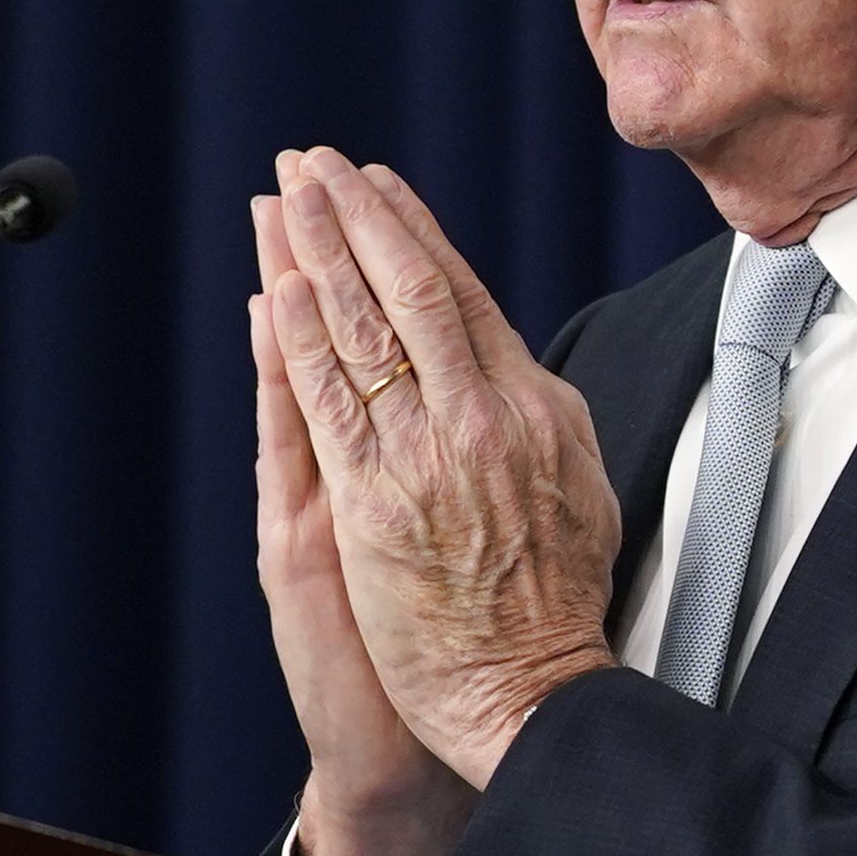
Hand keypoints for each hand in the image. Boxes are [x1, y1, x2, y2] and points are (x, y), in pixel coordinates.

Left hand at [256, 149, 624, 810]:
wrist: (532, 694)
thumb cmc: (555, 608)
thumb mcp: (578, 493)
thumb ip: (536, 428)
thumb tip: (511, 375)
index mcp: (538, 413)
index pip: (467, 298)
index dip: (416, 233)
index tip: (380, 187)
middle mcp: (486, 421)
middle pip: (414, 292)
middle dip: (360, 218)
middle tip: (318, 162)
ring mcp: (429, 457)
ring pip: (368, 331)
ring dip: (320, 253)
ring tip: (287, 195)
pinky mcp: (373, 504)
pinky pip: (330, 403)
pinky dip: (301, 339)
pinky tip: (278, 288)